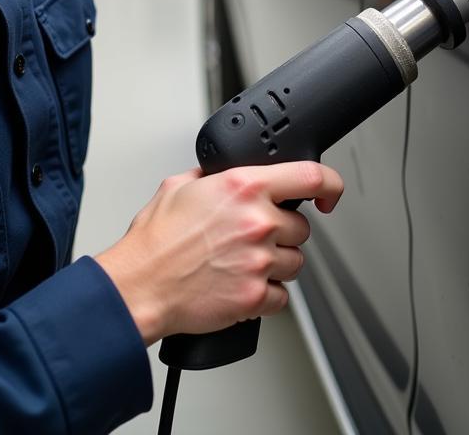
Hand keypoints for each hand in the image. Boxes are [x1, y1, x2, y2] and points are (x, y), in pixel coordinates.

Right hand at [95, 161, 343, 344]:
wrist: (139, 286)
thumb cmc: (155, 241)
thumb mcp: (181, 185)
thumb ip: (214, 174)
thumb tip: (226, 170)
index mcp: (244, 186)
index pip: (311, 176)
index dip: (330, 185)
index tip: (328, 195)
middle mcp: (257, 221)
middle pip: (302, 227)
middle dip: (283, 233)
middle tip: (253, 238)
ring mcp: (258, 260)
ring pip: (295, 263)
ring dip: (276, 264)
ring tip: (243, 263)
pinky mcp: (254, 297)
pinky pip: (281, 296)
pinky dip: (266, 295)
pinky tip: (241, 285)